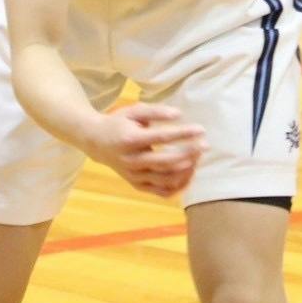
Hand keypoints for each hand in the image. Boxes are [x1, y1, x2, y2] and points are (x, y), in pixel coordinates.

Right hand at [83, 103, 207, 197]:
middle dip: (189, 153)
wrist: (96, 142)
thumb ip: (156, 111)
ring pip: (166, 179)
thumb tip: (179, 114)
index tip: (201, 130)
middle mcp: (131, 161)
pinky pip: (162, 191)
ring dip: (187, 169)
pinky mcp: (137, 185)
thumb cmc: (119, 123)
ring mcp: (134, 176)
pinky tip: (189, 173)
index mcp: (130, 140)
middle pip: (166, 161)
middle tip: (205, 145)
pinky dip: (179, 185)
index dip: (183, 134)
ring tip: (197, 157)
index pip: (162, 138)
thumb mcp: (134, 111)